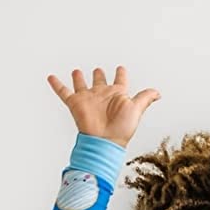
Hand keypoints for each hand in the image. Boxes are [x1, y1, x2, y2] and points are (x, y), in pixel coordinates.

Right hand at [46, 64, 160, 146]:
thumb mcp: (136, 109)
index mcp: (117, 94)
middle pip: (99, 81)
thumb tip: (158, 93)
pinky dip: (56, 84)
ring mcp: (88, 99)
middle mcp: (102, 95)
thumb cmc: (121, 129)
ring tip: (77, 71)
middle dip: (99, 75)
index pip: (119, 80)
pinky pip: (63, 92)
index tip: (120, 68)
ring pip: (81, 84)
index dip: (120, 74)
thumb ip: (145, 99)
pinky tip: (51, 77)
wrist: (104, 141)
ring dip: (79, 78)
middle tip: (98, 70)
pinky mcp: (76, 103)